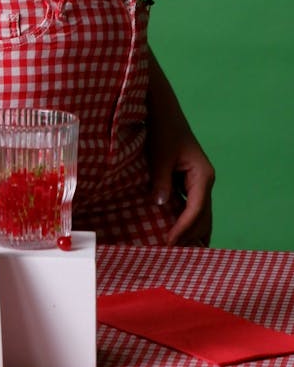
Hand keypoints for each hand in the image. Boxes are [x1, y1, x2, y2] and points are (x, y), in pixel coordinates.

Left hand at [147, 52, 215, 245]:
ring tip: (176, 252)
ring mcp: (199, 183)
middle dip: (190, 237)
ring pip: (201, 216)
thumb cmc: (162, 129)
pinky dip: (185, 223)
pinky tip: (174, 235)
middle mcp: (205, 181)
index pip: (196, 210)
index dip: (183, 229)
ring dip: (190, 233)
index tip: (169, 243)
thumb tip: (160, 205)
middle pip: (203, 219)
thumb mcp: (160, 155)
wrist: (162, 110)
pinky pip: (191, 209)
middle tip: (172, 255)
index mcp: (203, 175)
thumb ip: (161, 181)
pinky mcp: (190, 183)